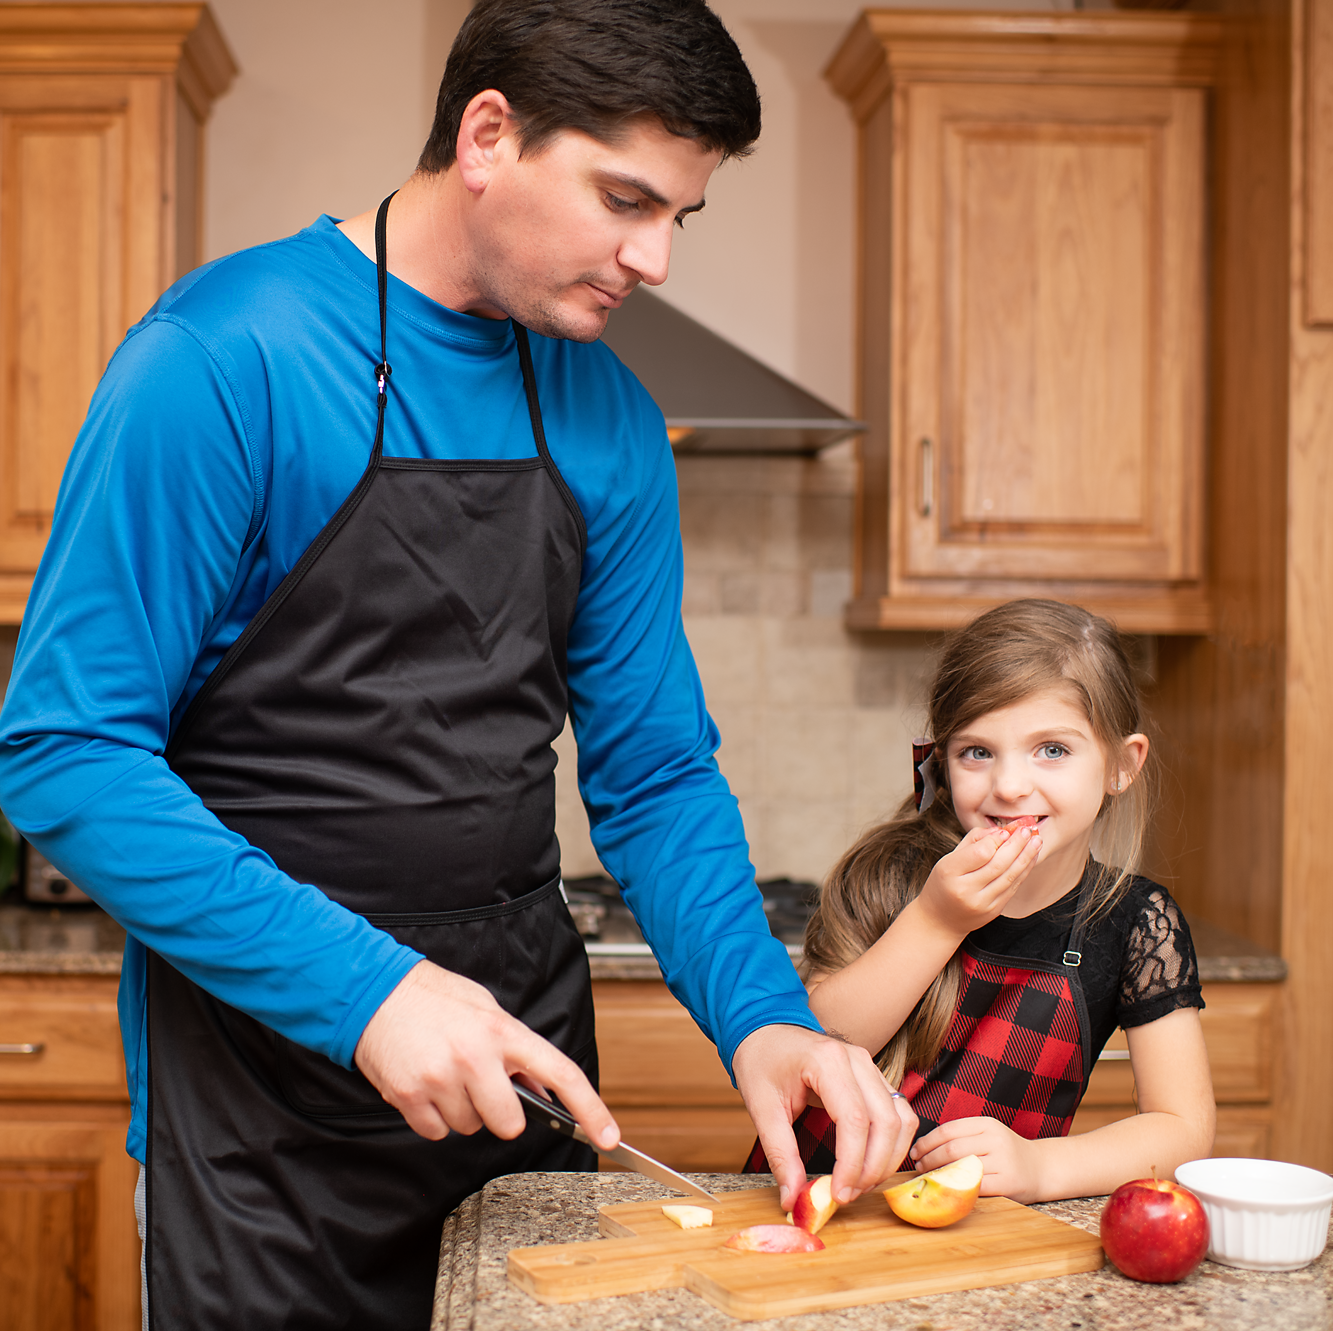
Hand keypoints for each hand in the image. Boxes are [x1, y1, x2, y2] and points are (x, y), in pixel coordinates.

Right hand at [353, 959, 618, 1149]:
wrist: (375, 991)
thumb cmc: (434, 998)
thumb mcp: (487, 1010)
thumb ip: (515, 1048)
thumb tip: (541, 1087)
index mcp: (504, 1031)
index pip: (560, 1074)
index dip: (590, 1109)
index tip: (608, 1136)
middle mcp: (476, 1057)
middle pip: (509, 1124)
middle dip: (499, 1113)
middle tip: (480, 1084)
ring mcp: (442, 1079)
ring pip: (469, 1128)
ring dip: (461, 1110)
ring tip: (444, 1072)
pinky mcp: (410, 1098)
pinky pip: (436, 1132)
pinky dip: (432, 1117)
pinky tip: (424, 1084)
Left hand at [732, 1024, 917, 1211]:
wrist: (767, 1031)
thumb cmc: (762, 1063)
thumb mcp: (762, 1109)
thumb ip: (780, 1154)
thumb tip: (792, 1199)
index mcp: (827, 1061)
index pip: (854, 1120)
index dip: (852, 1164)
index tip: (837, 1195)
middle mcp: (857, 1060)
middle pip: (886, 1122)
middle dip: (873, 1167)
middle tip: (847, 1195)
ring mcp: (870, 1067)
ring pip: (901, 1119)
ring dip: (887, 1159)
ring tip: (859, 1184)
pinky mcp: (875, 1078)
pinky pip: (899, 1113)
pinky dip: (892, 1144)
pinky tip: (871, 1165)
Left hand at [910, 1116, 1042, 1202]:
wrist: (1042, 1168)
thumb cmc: (1006, 1153)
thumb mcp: (987, 1135)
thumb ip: (963, 1138)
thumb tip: (924, 1149)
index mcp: (987, 1124)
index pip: (948, 1130)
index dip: (927, 1142)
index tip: (915, 1152)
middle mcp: (995, 1139)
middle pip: (951, 1149)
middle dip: (929, 1160)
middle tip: (918, 1168)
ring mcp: (1004, 1160)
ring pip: (961, 1167)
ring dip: (939, 1175)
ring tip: (929, 1179)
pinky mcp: (1009, 1182)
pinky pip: (976, 1186)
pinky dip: (957, 1189)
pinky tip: (948, 1192)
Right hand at [916, 826, 1040, 937]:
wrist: (940, 920)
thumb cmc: (944, 883)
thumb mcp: (949, 858)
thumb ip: (973, 841)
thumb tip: (1001, 832)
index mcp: (949, 872)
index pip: (979, 853)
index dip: (996, 840)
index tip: (1006, 830)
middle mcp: (965, 890)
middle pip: (998, 864)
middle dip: (1017, 845)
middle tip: (1028, 830)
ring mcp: (981, 903)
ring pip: (1010, 877)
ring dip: (1026, 857)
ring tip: (1037, 841)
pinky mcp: (993, 911)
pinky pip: (1013, 888)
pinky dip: (1024, 871)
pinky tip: (1030, 858)